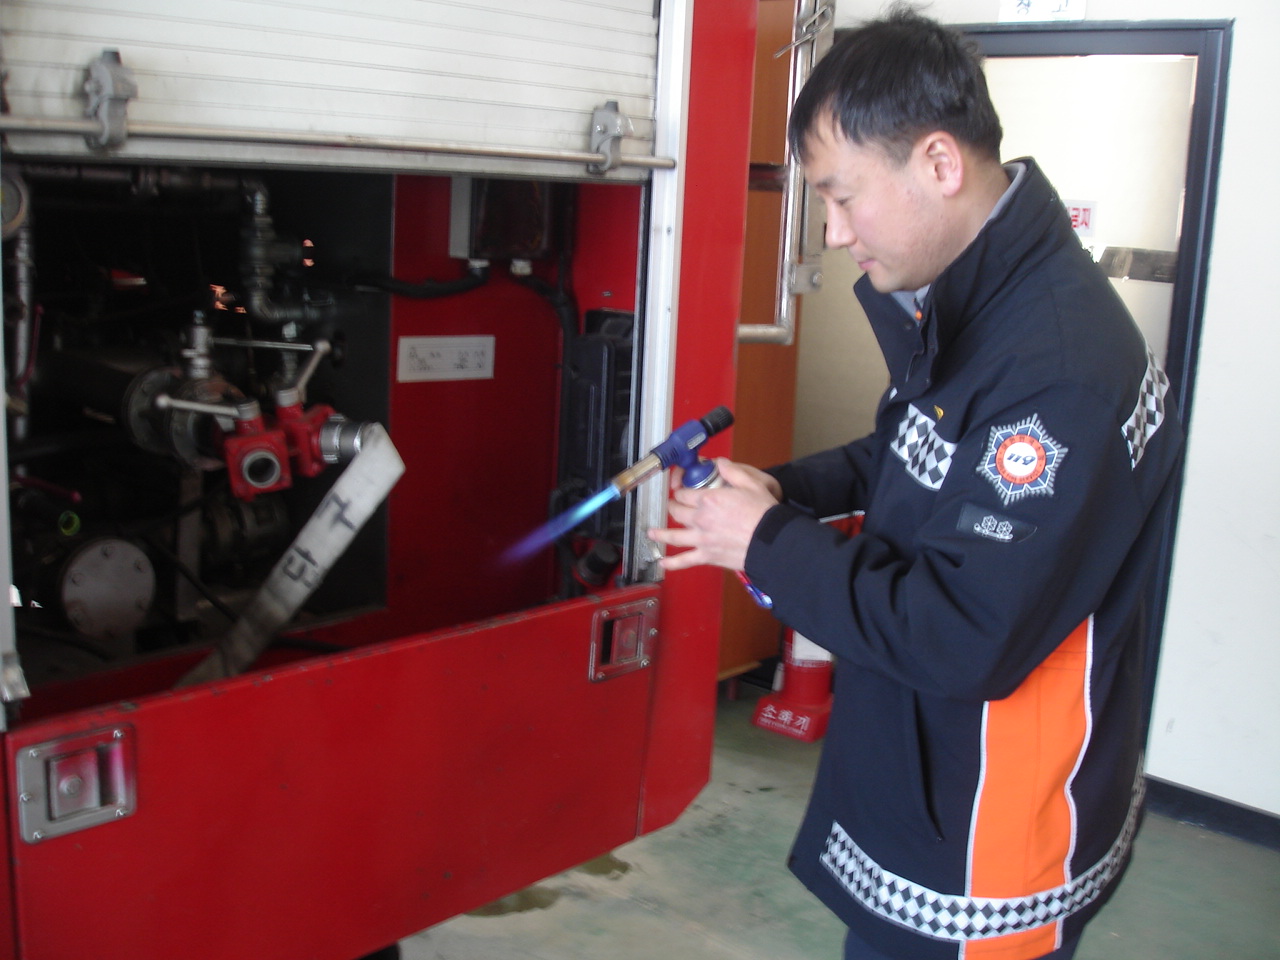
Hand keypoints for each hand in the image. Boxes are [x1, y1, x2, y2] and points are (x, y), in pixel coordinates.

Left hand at [647, 459, 780, 571]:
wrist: (772, 540)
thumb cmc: (764, 513)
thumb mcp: (751, 483)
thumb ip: (733, 471)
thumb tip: (720, 463)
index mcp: (709, 499)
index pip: (684, 493)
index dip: (681, 490)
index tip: (682, 490)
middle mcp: (701, 519)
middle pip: (677, 511)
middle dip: (673, 507)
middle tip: (673, 506)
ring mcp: (702, 539)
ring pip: (674, 535)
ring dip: (661, 533)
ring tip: (652, 533)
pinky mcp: (707, 556)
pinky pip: (685, 561)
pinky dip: (672, 563)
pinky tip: (663, 564)